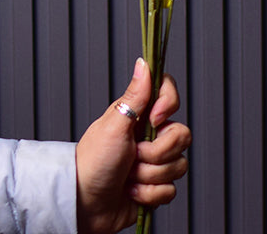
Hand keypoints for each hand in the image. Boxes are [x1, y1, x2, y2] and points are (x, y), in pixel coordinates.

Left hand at [75, 57, 190, 233]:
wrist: (84, 204)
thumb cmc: (93, 161)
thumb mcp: (114, 124)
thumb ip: (135, 96)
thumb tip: (143, 62)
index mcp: (140, 115)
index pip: (170, 94)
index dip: (169, 105)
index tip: (154, 119)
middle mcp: (150, 136)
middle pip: (181, 135)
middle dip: (156, 153)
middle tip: (133, 155)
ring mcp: (154, 162)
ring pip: (178, 165)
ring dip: (149, 176)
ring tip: (128, 176)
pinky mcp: (156, 187)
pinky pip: (170, 190)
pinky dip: (148, 194)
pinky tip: (131, 192)